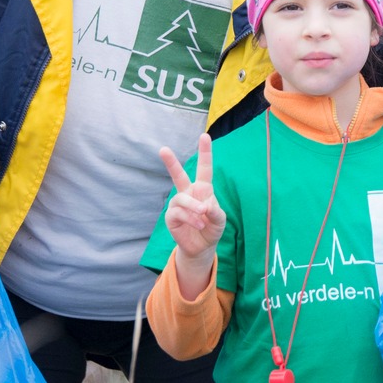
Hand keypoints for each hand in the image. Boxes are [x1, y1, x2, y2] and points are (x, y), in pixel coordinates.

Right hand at [159, 134, 225, 292]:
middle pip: (178, 176)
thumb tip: (204, 205)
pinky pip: (178, 213)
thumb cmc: (212, 228)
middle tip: (163, 149)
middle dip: (171, 163)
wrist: (202, 247)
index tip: (205, 136)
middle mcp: (188, 194)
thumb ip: (215, 210)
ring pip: (181, 199)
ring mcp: (178, 205)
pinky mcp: (171, 217)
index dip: (205, 153)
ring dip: (194, 207)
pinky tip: (198, 224)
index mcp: (203, 190)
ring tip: (203, 214)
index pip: (204, 169)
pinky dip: (190, 218)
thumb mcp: (220, 219)